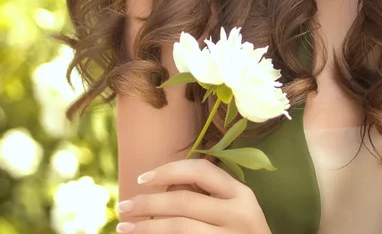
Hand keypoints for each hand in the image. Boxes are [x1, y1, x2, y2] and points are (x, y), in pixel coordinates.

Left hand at [116, 158, 271, 232]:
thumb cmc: (242, 232)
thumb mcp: (235, 207)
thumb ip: (210, 193)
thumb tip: (164, 183)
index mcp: (241, 193)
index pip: (201, 170)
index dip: (169, 170)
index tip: (143, 178)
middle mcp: (238, 214)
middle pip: (183, 201)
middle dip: (147, 202)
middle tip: (123, 206)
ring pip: (178, 228)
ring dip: (146, 227)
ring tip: (125, 227)